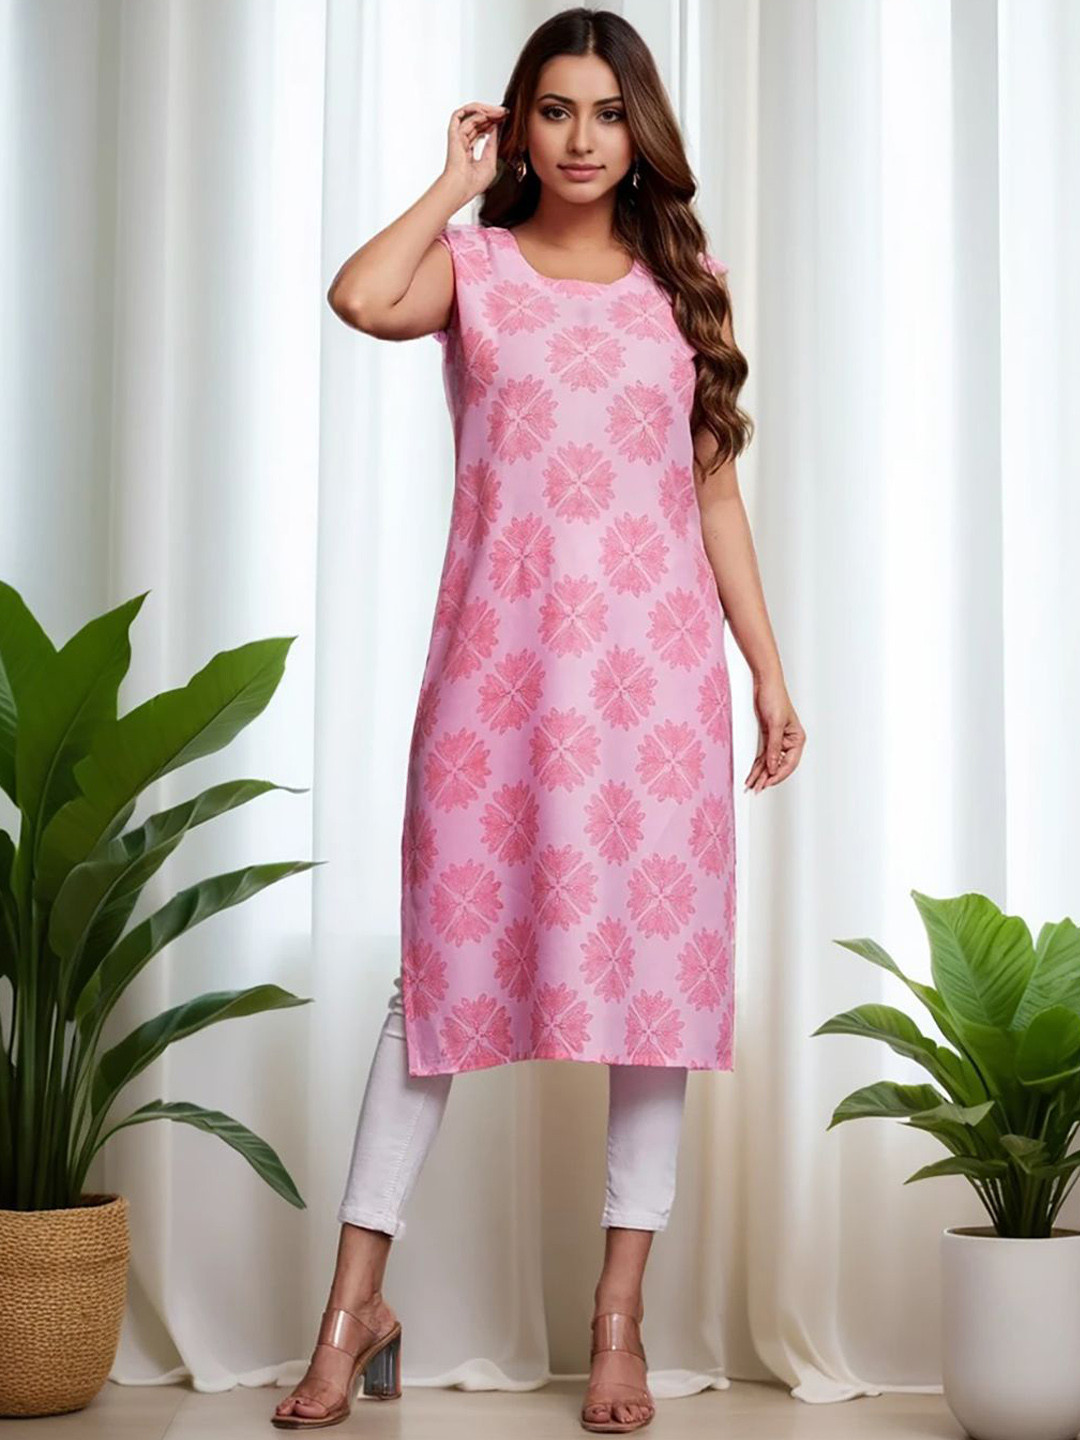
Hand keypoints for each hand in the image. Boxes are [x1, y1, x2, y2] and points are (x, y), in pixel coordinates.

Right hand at [442, 102, 506, 204]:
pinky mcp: (453, 134)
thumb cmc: (473, 183)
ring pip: (470, 115)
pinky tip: (486, 113)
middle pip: (477, 121)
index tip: (504, 118)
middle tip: (504, 112)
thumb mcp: (490, 162)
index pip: (481, 131)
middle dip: (491, 114)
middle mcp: (462, 142)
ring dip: (485, 111)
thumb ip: (492, 145)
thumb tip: (494, 129)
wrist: (462, 187)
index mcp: (469, 151)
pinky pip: (461, 115)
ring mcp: (457, 137)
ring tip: (499, 112)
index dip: (492, 123)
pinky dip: (473, 111)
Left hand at [745, 673, 804, 791]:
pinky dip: (757, 765)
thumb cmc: (775, 697)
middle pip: (779, 765)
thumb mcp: (775, 724)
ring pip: (770, 762)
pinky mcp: (768, 737)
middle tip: (757, 788)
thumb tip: (772, 766)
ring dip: (761, 774)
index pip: (789, 763)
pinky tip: (752, 774)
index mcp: (797, 739)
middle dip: (767, 777)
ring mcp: (778, 740)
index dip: (778, 775)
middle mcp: (789, 741)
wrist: (765, 683)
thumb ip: (774, 747)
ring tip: (752, 785)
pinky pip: (763, 755)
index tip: (767, 783)